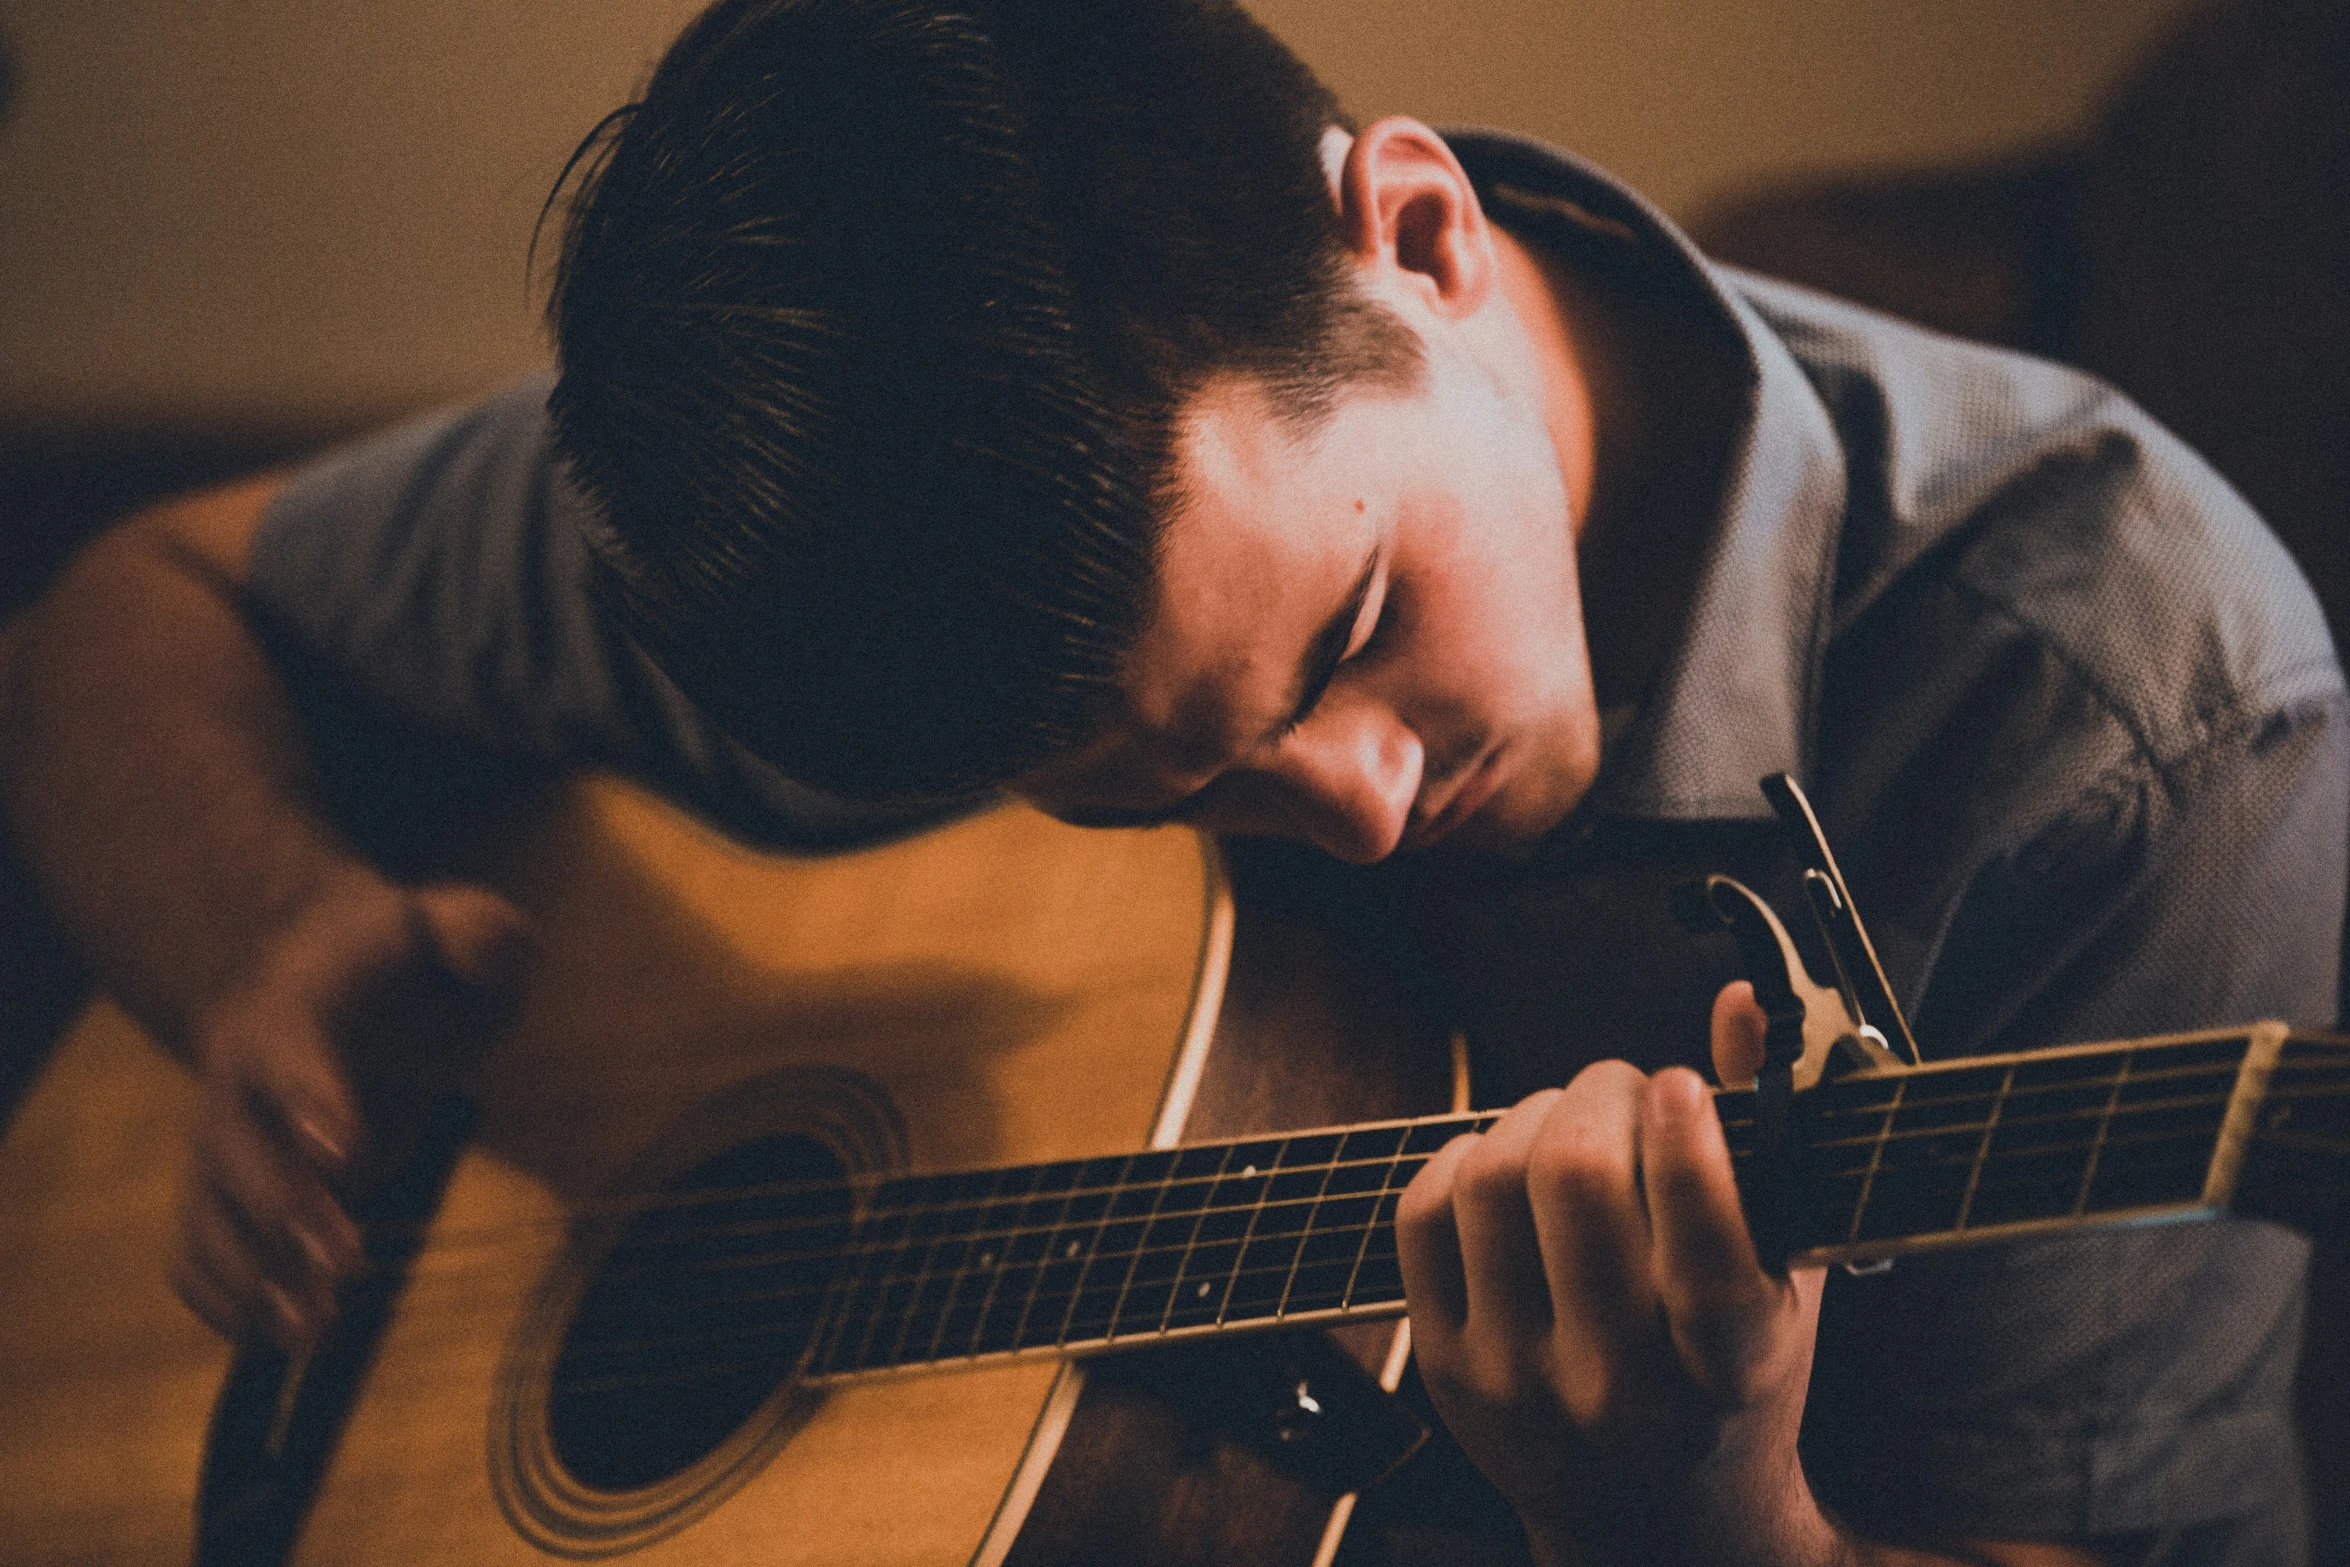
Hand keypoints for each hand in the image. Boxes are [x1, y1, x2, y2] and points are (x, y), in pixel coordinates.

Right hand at [172, 877, 530, 1351]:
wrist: (320, 970)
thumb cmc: (410, 961)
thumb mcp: (459, 929)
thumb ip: (479, 933)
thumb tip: (490, 949)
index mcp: (296, 1003)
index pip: (288, 1048)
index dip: (309, 1098)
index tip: (347, 1155)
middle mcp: (237, 1075)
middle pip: (236, 1146)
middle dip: (283, 1209)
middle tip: (345, 1265)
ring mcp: (223, 1136)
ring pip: (208, 1213)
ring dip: (251, 1277)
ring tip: (313, 1331)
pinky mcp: (226, 1189)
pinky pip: (198, 1252)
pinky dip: (225, 1300)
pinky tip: (279, 1340)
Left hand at [1395, 982, 1834, 1566]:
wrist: (1655, 1521)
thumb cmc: (1735, 1377)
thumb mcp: (1786, 1276)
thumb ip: (1775, 1137)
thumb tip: (1743, 1000)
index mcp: (1730, 1365)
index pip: (1704, 1240)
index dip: (1684, 1137)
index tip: (1680, 1086)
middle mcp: (1620, 1382)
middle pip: (1573, 1178)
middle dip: (1599, 1095)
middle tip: (1625, 1091)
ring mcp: (1520, 1377)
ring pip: (1493, 1179)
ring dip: (1532, 1115)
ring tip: (1570, 1125)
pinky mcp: (1446, 1367)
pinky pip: (1425, 1211)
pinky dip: (1463, 1156)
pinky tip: (1507, 1163)